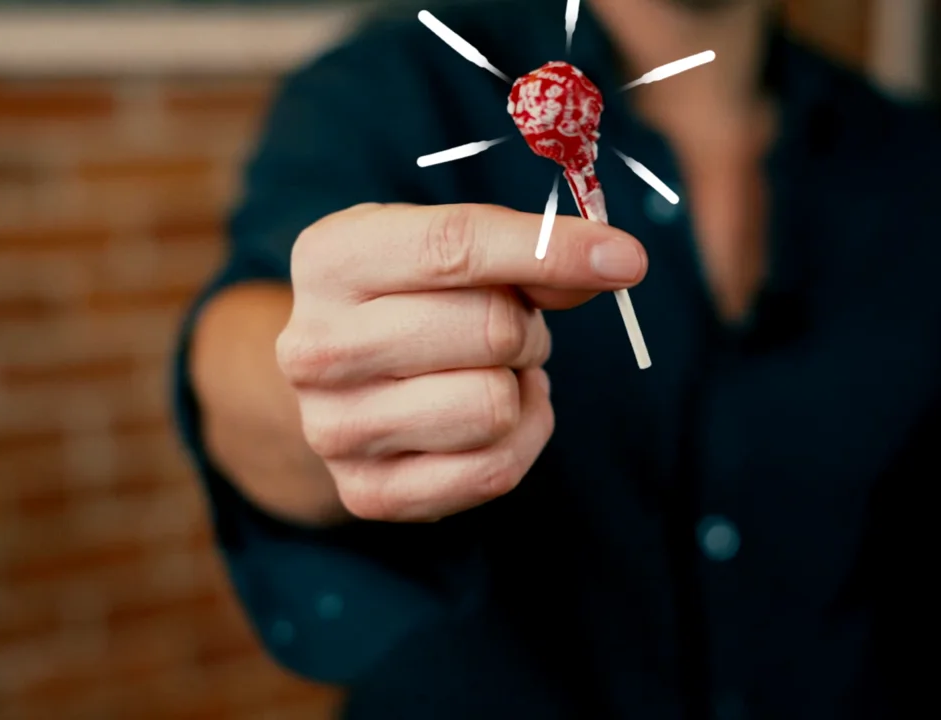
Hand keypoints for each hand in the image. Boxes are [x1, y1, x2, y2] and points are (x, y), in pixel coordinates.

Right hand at [276, 203, 647, 521]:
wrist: (339, 382)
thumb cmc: (410, 296)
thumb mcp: (449, 246)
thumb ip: (529, 250)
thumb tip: (611, 266)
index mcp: (329, 258)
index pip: (455, 247)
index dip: (553, 250)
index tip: (626, 257)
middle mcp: (314, 346)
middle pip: (489, 331)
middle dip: (527, 327)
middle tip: (511, 329)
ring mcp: (334, 428)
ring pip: (494, 406)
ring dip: (519, 384)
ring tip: (490, 372)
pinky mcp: (367, 492)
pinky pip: (494, 470)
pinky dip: (520, 436)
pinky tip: (498, 416)